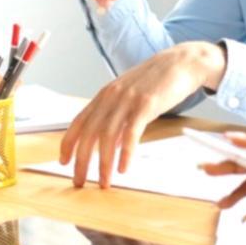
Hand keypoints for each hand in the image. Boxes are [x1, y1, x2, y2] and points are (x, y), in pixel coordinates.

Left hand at [58, 41, 226, 187]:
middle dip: (81, 161)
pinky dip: (126, 153)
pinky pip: (131, 133)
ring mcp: (128, 99)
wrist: (181, 63)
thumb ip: (118, 118)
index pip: (78, 122)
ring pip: (108, 136)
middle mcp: (112, 96)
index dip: (68, 144)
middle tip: (79, 181)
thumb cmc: (156, 82)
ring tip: (104, 181)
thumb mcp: (130, 97)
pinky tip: (124, 168)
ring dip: (103, 163)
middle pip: (89, 133)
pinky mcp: (146, 104)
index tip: (64, 162)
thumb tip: (111, 145)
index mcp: (104, 95)